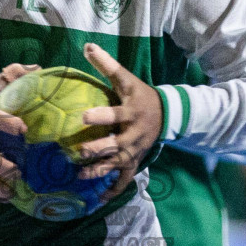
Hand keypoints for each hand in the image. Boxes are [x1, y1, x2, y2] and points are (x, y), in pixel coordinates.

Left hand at [74, 43, 163, 202]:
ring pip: (117, 164)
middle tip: (79, 153)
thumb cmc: (139, 95)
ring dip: (99, 170)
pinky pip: (124, 180)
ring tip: (80, 175)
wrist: (166, 114)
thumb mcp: (126, 79)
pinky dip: (113, 189)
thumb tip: (86, 45)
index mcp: (130, 113)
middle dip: (97, 149)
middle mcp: (133, 134)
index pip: (114, 115)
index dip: (99, 117)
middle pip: (115, 144)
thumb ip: (106, 65)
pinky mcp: (135, 162)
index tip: (82, 118)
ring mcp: (134, 151)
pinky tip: (99, 199)